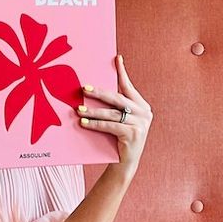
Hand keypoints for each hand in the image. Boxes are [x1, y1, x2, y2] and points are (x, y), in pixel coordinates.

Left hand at [77, 54, 151, 174]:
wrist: (125, 163)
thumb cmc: (118, 139)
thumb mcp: (120, 120)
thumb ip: (115, 107)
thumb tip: (93, 90)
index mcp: (142, 105)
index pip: (128, 86)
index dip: (122, 72)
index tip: (116, 58)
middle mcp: (144, 112)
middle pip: (117, 98)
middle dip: (99, 93)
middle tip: (84, 88)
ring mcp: (141, 123)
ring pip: (112, 113)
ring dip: (93, 111)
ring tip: (78, 109)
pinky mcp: (134, 134)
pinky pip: (110, 125)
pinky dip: (96, 124)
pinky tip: (84, 123)